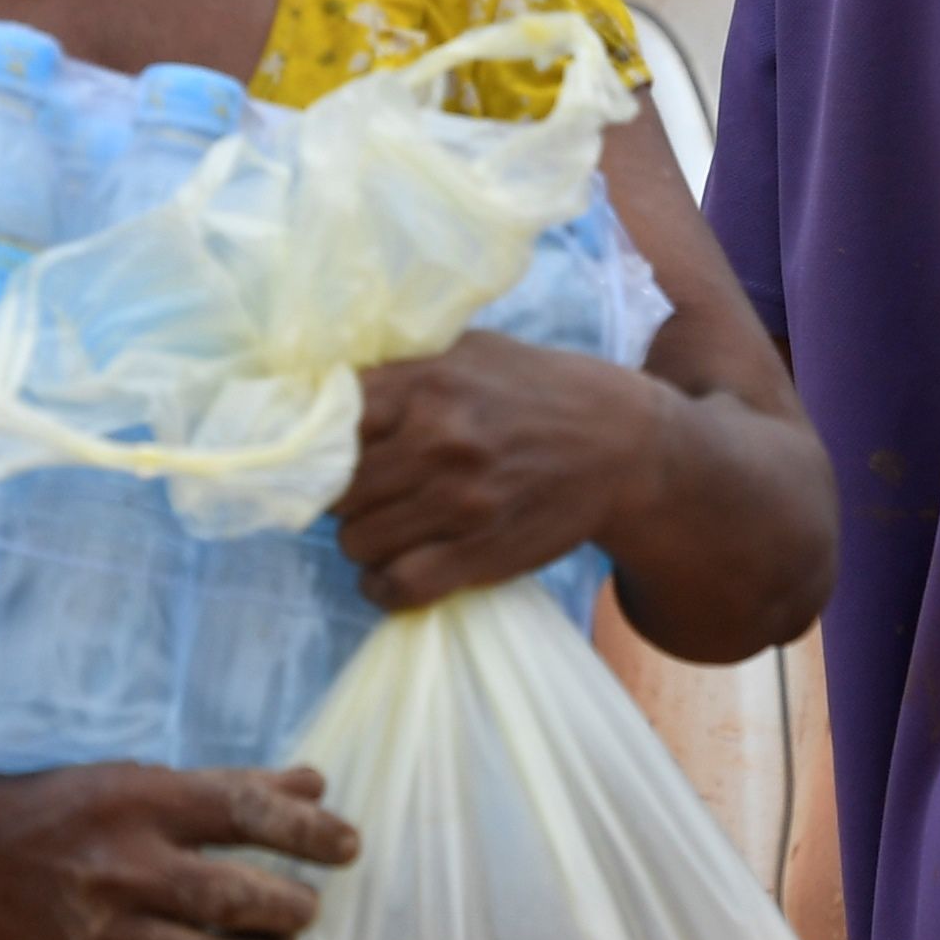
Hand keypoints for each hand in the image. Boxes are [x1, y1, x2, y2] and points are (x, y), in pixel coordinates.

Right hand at [0, 762, 354, 939]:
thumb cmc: (77, 811)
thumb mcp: (146, 778)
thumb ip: (232, 784)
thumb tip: (316, 784)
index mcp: (141, 804)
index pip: (241, 812)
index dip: (306, 829)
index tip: (346, 846)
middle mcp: (123, 868)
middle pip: (228, 898)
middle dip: (287, 907)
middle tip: (307, 907)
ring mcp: (107, 932)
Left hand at [342, 335, 677, 611]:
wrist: (625, 446)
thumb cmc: (539, 390)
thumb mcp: (471, 351)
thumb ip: (400, 368)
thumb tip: (318, 387)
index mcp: (428, 383)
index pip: (325, 422)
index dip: (315, 442)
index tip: (321, 451)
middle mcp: (439, 442)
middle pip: (335, 489)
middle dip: (340, 494)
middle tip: (365, 491)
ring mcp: (459, 504)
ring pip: (356, 541)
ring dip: (362, 539)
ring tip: (385, 526)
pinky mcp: (480, 556)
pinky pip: (398, 586)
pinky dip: (382, 587)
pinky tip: (391, 572)